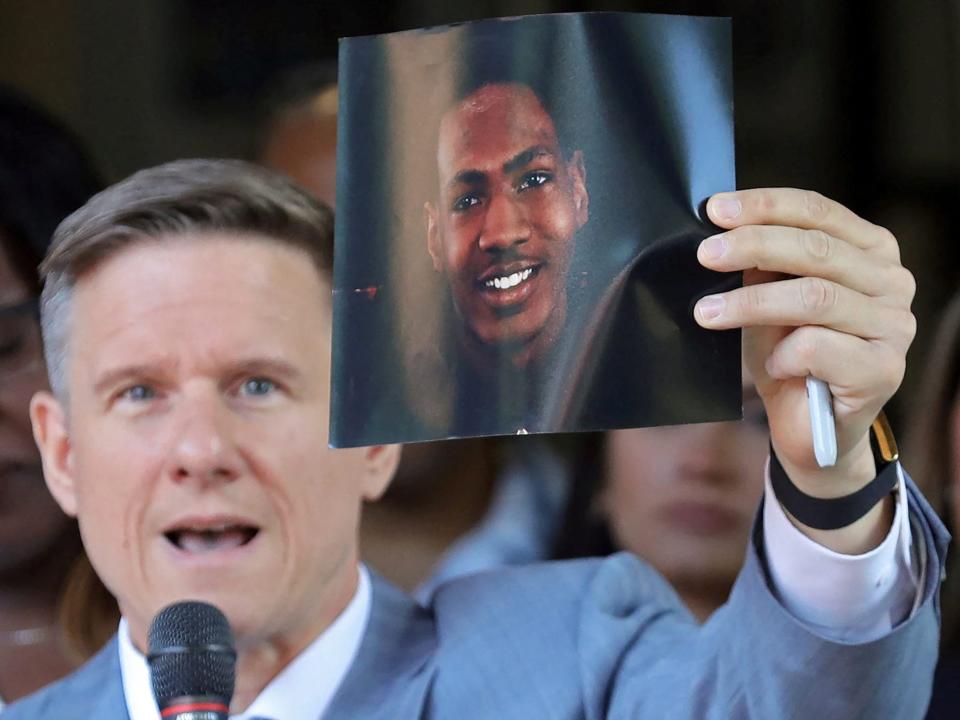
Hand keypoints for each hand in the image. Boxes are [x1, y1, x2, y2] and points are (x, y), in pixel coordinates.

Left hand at [693, 189, 914, 531]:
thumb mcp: (771, 300)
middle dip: (753, 246)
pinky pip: (818, 347)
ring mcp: (895, 326)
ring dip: (751, 303)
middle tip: (705, 254)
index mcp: (871, 251)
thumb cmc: (791, 356)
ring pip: (815, 297)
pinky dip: (783, 354)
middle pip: (816, 250)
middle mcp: (893, 282)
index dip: (765, 206)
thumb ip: (764, 265)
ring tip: (707, 312)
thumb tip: (722, 230)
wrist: (810, 429)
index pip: (818, 212)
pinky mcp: (884, 369)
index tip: (715, 210)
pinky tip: (774, 366)